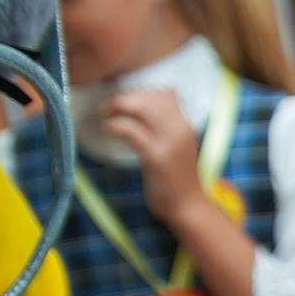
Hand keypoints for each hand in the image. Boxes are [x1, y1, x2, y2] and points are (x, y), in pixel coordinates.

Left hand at [100, 88, 206, 225]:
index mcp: (185, 125)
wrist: (187, 206)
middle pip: (152, 98)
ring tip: (107, 112)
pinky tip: (107, 127)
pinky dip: (117, 125)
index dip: (141, 93)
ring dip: (120, 106)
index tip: (125, 100)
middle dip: (127, 97)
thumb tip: (170, 90)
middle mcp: (180, 129)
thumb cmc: (178, 176)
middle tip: (110, 105)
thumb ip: (173, 119)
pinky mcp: (156, 156)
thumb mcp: (180, 142)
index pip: (164, 95)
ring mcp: (169, 143)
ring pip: (143, 109)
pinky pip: (132, 131)